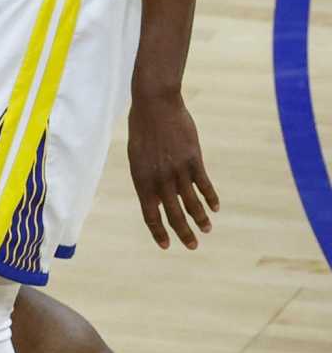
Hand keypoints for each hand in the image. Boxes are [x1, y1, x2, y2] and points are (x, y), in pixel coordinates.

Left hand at [127, 86, 217, 249]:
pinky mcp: (193, 159)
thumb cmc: (143, 130)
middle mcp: (159, 178)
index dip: (158, 231)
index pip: (149, 213)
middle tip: (192, 246)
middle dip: (183, 232)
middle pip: (172, 212)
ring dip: (200, 218)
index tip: (166, 245)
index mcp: (141, 179)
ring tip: (207, 230)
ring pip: (191, 201)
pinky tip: (215, 208)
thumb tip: (157, 200)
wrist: (155, 105)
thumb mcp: (137, 157)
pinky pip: (204, 184)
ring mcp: (177, 169)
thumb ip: (147, 179)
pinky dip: (210, 198)